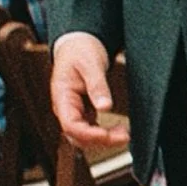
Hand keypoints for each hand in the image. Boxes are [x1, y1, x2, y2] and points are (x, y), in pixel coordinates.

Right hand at [50, 33, 129, 147]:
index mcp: (62, 96)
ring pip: (83, 136)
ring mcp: (73, 111)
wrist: (77, 45)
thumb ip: (97, 85)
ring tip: (124, 135)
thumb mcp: (91, 64)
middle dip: (99, 141)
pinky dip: (104, 134)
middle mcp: (65, 108)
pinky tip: (118, 130)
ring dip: (103, 140)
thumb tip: (105, 107)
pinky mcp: (83, 111)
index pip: (70, 124)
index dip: (87, 134)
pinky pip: (90, 129)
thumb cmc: (80, 51)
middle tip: (124, 136)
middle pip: (77, 136)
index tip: (106, 135)